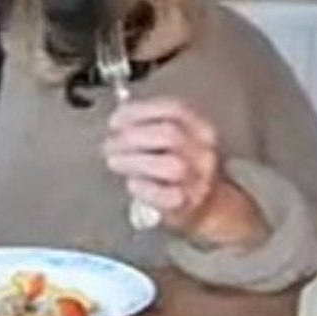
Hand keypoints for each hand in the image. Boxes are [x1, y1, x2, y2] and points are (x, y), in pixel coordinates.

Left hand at [104, 98, 267, 247]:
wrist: (205, 206)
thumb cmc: (180, 167)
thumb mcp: (172, 139)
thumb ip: (149, 125)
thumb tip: (118, 119)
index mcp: (200, 128)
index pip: (174, 110)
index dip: (140, 112)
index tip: (116, 120)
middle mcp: (204, 152)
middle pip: (170, 134)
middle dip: (132, 137)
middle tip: (110, 145)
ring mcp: (199, 179)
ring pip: (171, 165)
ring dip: (134, 161)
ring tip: (116, 162)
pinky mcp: (187, 204)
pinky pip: (164, 195)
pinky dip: (143, 187)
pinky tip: (133, 182)